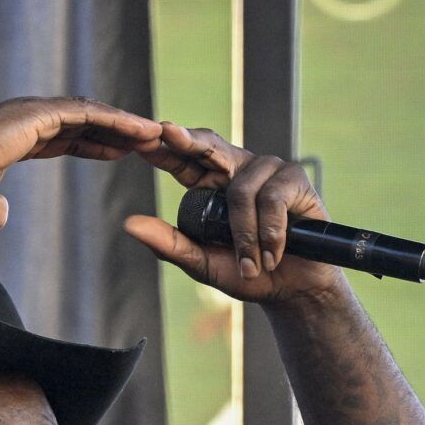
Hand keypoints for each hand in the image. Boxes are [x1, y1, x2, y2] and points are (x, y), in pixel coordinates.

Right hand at [0, 97, 162, 230]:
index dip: (96, 144)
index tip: (121, 153)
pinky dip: (116, 120)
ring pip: (91, 113)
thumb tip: (3, 218)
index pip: (66, 137)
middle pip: (84, 121)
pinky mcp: (36, 113)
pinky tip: (140, 131)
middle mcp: (26, 118)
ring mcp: (31, 112)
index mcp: (17, 136)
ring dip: (124, 123)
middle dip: (117, 130)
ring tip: (155, 133)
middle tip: (149, 140)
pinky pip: (87, 114)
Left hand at [126, 122, 342, 302]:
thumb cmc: (247, 273)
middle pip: (210, 146)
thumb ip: (169, 243)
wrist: (291, 291)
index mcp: (211, 184)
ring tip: (252, 264)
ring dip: (244, 236)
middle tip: (167, 133)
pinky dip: (269, 233)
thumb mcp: (200, 262)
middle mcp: (238, 169)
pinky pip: (272, 199)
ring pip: (241, 191)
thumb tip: (129, 224)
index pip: (185, 160)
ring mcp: (267, 170)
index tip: (144, 140)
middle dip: (188, 141)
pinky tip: (273, 255)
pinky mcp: (295, 178)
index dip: (167, 147)